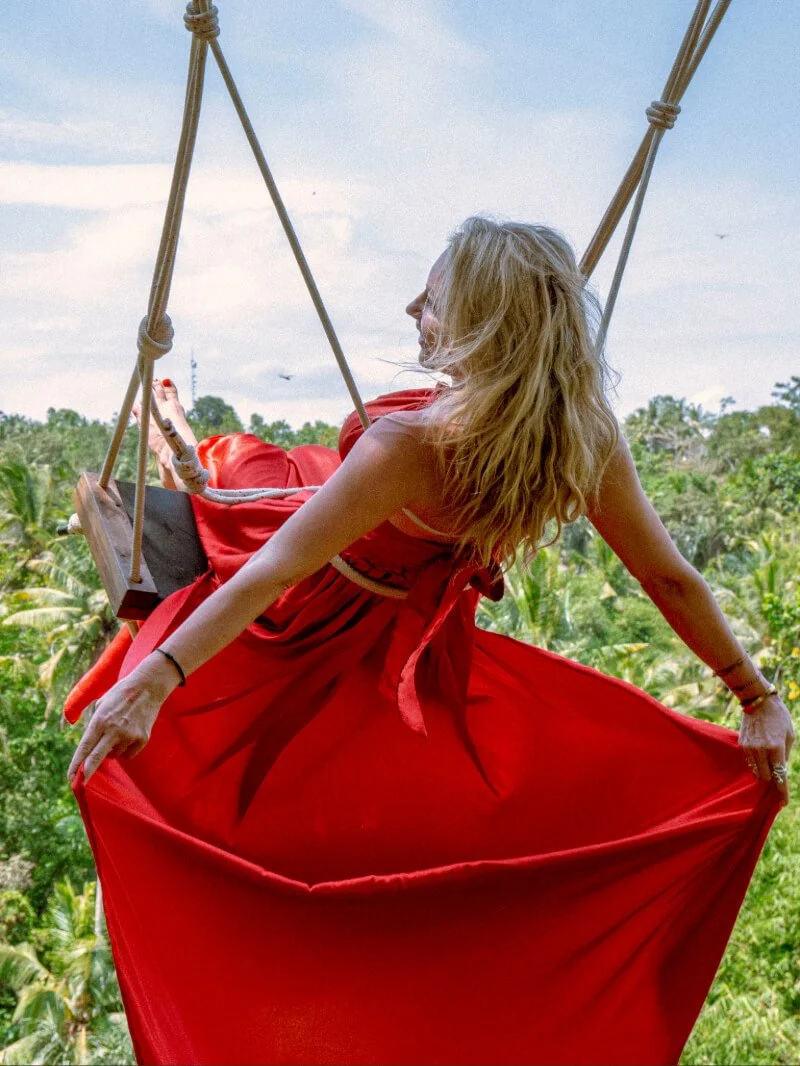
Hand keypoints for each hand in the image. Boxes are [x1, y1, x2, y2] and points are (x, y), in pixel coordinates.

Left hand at [67, 655, 177, 783]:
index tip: (70, 777)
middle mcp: (113, 729)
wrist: (148, 687)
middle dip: (87, 772)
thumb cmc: (120, 694)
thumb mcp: (100, 703)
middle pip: (96, 758)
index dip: (76, 764)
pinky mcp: (142, 738)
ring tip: (118, 733)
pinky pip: (129, 754)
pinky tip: (129, 735)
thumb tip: (90, 745)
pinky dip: (126, 750)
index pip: (85, 747)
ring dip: (111, 751)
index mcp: (100, 720)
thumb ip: (93, 723)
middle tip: (81, 783)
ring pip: (114, 755)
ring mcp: (129, 735)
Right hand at [738, 695, 794, 806]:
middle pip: (765, 778)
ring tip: (768, 769)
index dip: (782, 792)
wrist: (757, 700)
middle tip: (777, 784)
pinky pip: (749, 762)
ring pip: (756, 771)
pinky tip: (761, 757)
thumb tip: (780, 770)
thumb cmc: (779, 717)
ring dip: (763, 773)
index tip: (783, 803)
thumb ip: (785, 754)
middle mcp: (761, 750)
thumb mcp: (789, 735)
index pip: (779, 776)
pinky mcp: (742, 745)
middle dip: (772, 782)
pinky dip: (756, 764)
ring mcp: (749, 748)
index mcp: (776, 748)